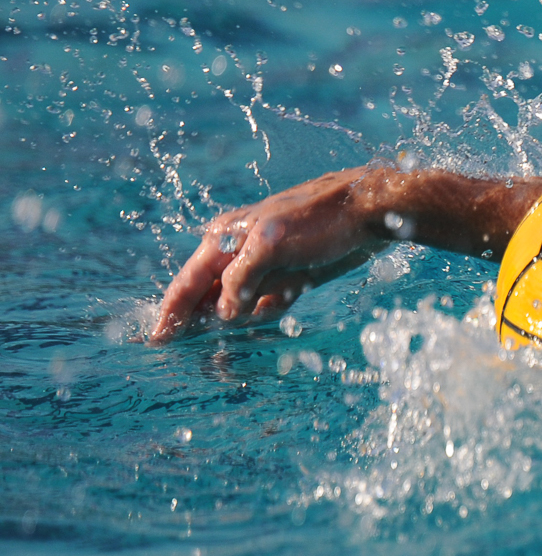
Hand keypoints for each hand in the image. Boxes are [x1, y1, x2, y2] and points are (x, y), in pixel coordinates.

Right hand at [149, 167, 390, 341]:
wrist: (371, 210)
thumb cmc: (319, 221)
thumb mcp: (272, 245)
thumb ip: (242, 279)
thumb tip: (223, 313)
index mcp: (225, 239)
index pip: (188, 282)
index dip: (172, 312)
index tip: (157, 340)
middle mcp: (240, 252)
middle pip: (209, 295)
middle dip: (199, 319)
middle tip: (181, 345)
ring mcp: (266, 265)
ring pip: (239, 302)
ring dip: (238, 316)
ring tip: (237, 323)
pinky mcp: (293, 275)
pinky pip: (269, 302)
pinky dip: (266, 311)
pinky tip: (272, 308)